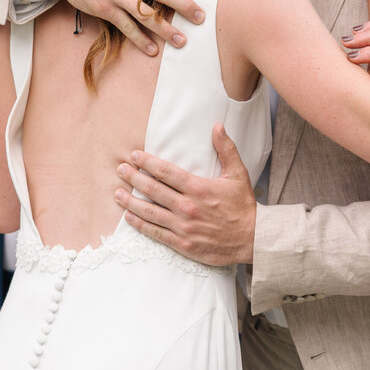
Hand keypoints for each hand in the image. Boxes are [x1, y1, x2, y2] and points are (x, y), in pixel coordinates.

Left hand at [113, 125, 255, 264]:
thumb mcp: (238, 174)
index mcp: (198, 188)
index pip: (165, 171)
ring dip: (130, 202)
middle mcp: (187, 207)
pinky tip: (129, 217)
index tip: (134, 156)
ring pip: (150, 212)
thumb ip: (226, 149)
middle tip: (120, 170)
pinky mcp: (183, 243)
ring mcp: (183, 226)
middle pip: (153, 190)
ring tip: (117, 193)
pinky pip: (156, 232)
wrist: (253, 239)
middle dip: (134, 178)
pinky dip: (140, 224)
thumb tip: (217, 126)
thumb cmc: (243, 206)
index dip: (147, 162)